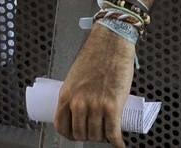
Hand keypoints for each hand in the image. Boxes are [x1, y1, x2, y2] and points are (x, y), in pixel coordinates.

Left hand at [55, 23, 137, 146]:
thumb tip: (80, 107)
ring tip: (107, 134)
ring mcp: (96, 106)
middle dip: (88, 137)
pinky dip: (116, 143)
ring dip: (102, 139)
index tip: (76, 135)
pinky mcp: (113, 106)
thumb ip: (76, 92)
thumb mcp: (76, 76)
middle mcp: (79, 103)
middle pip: (80, 133)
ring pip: (97, 135)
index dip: (69, 135)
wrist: (111, 43)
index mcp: (66, 95)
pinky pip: (113, 133)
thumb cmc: (95, 56)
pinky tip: (119, 145)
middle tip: (95, 133)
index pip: (61, 126)